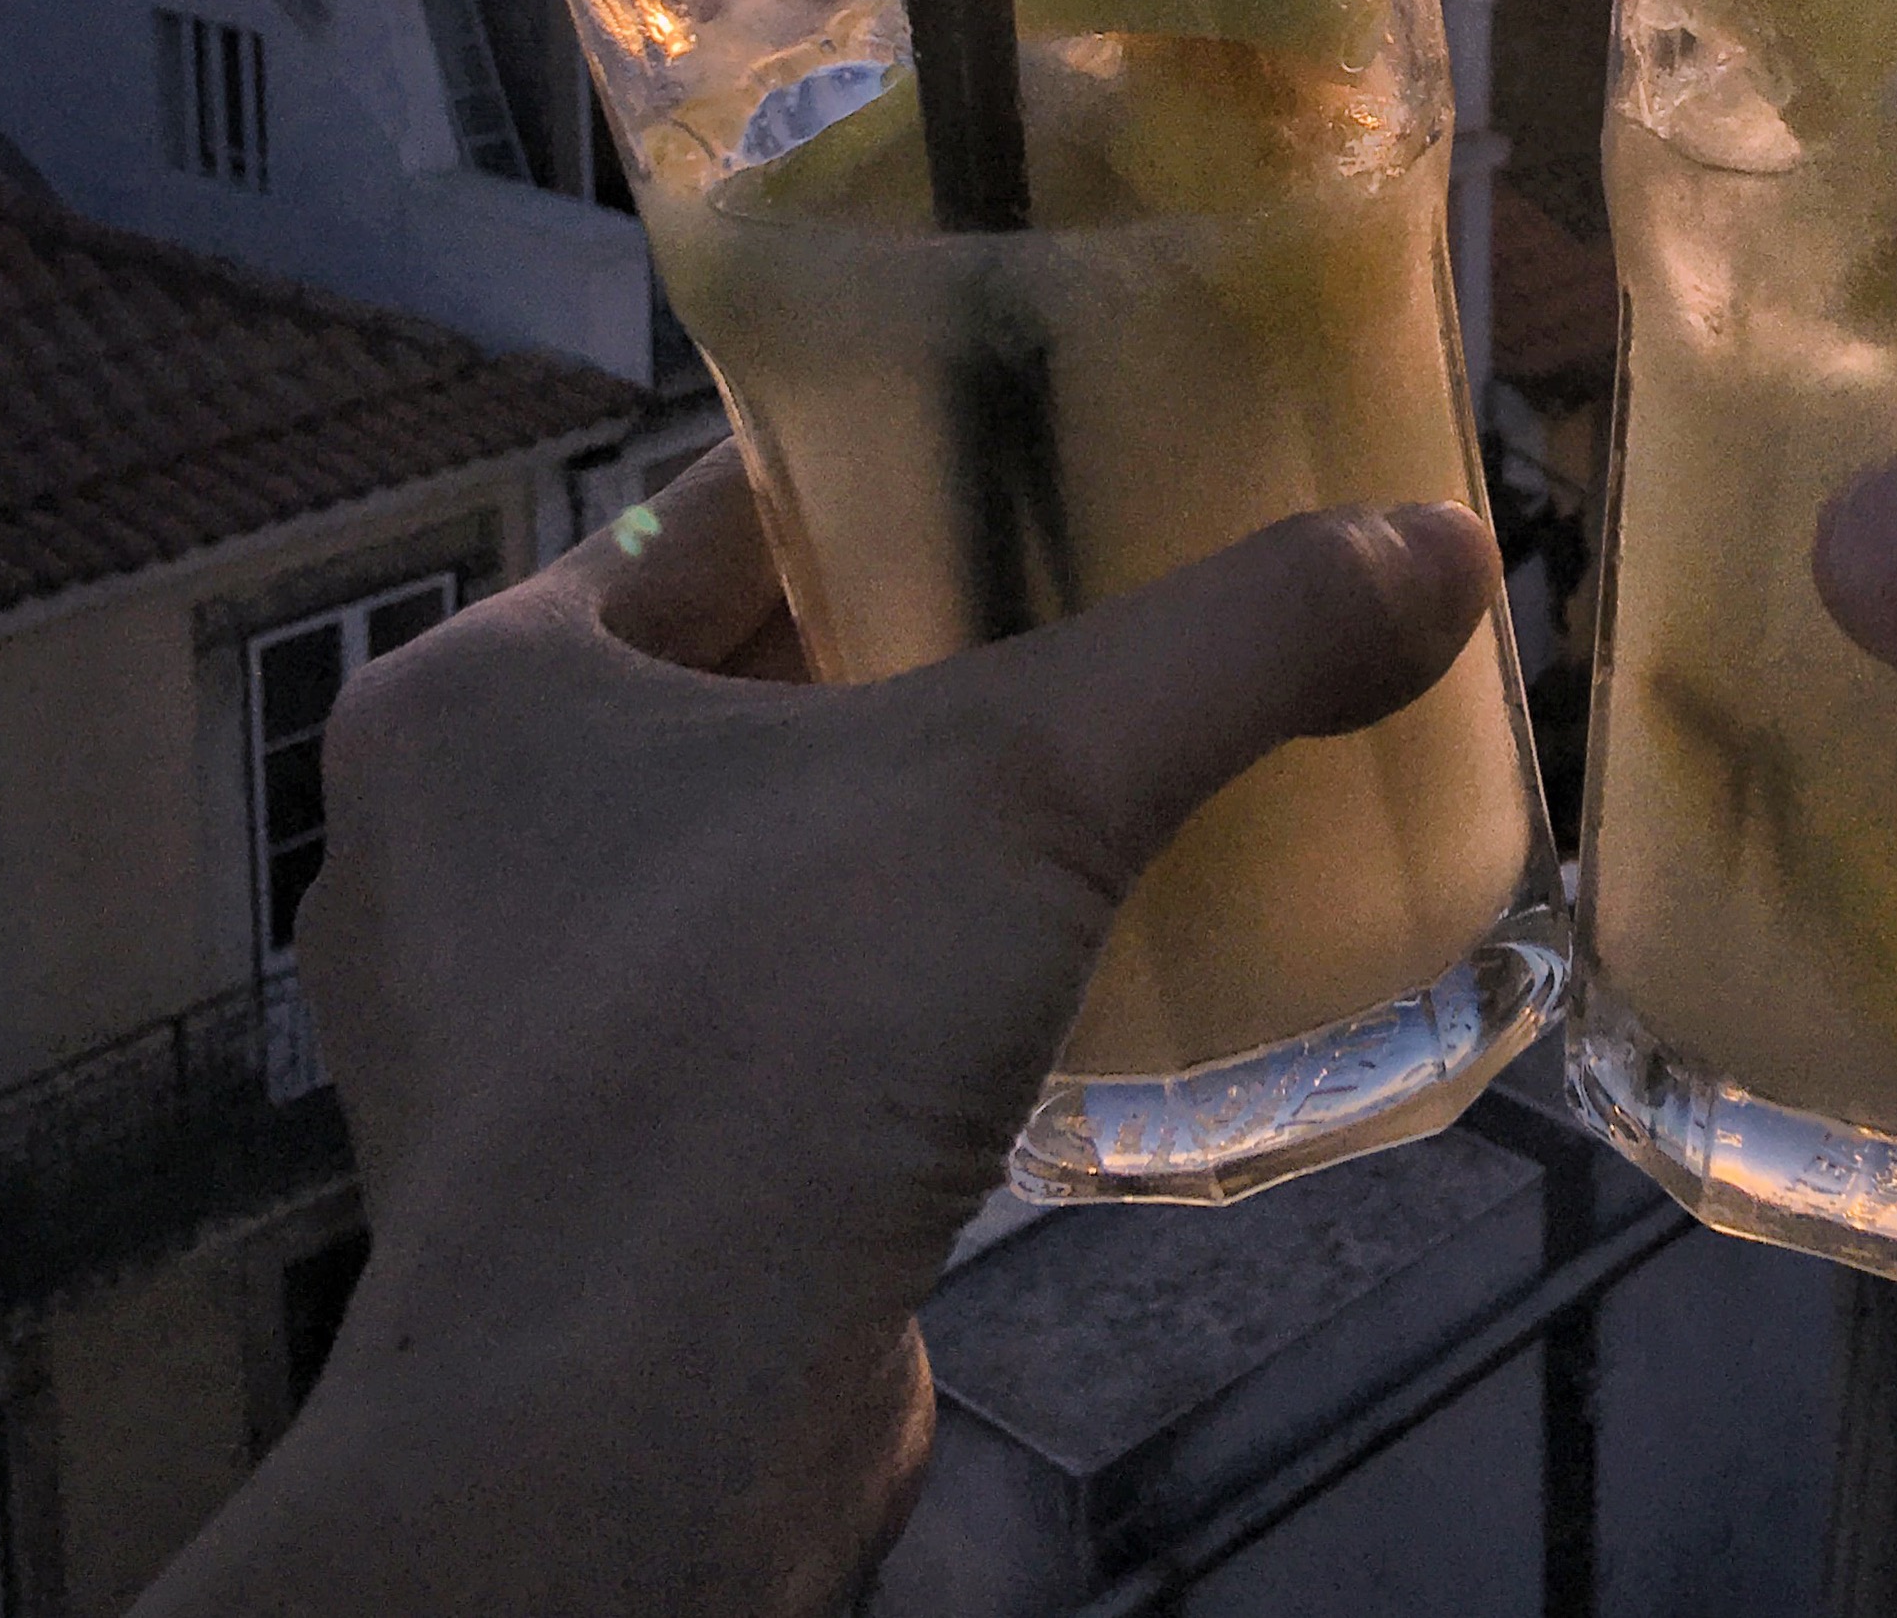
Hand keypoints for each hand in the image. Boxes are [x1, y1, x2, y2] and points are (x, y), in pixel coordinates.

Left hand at [138, 448, 1496, 1617]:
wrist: (629, 1443)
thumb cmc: (763, 1029)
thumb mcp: (1032, 781)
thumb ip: (1236, 644)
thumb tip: (1449, 544)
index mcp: (478, 694)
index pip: (717, 514)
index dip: (893, 471)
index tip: (1051, 453)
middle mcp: (447, 851)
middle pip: (741, 683)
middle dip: (922, 657)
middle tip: (1109, 613)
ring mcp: (502, 1037)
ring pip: (751, 862)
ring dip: (901, 837)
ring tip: (1087, 794)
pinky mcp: (583, 1188)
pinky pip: (756, 1019)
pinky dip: (876, 988)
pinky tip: (1020, 983)